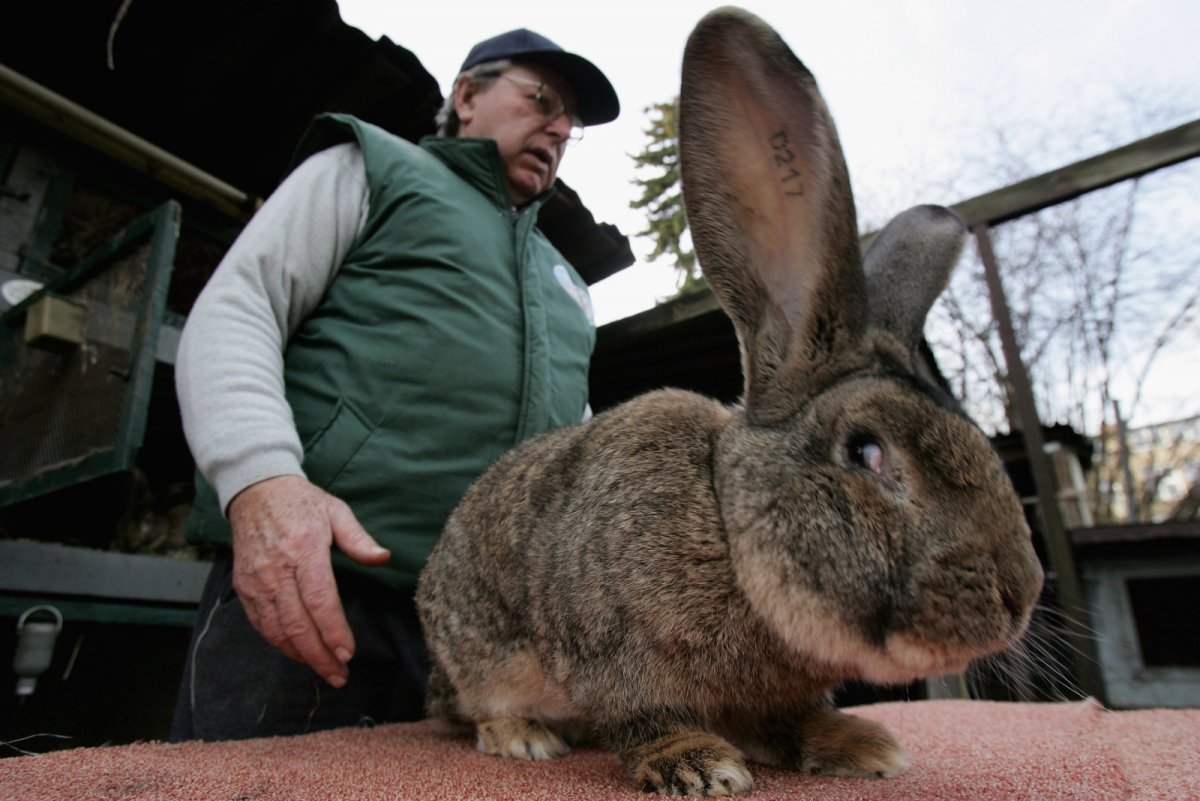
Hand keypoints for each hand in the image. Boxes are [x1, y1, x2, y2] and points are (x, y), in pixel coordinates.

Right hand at [227, 475, 389, 686]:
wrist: (256, 492)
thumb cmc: (302, 503)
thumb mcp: (336, 511)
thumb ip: (359, 539)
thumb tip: (383, 558)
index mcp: (304, 549)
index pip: (319, 600)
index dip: (333, 631)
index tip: (348, 654)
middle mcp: (277, 569)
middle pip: (297, 624)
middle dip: (320, 656)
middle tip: (339, 675)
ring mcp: (257, 581)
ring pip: (277, 630)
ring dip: (301, 655)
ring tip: (324, 671)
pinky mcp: (245, 587)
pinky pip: (261, 624)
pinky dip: (279, 644)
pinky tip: (299, 653)